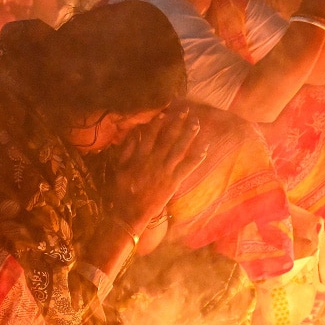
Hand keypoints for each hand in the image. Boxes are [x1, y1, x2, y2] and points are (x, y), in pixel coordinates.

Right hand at [112, 106, 203, 228]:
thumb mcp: (119, 169)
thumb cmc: (121, 192)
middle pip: (168, 138)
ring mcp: (165, 171)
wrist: (129, 213)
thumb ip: (126, 150)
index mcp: (139, 157)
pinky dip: (197, 157)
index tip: (165, 112)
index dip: (158, 123)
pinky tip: (205, 147)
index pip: (150, 135)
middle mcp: (154, 161)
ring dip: (189, 134)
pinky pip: (188, 167)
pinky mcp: (173, 182)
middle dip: (177, 123)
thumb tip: (134, 133)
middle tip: (186, 110)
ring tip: (196, 122)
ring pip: (180, 148)